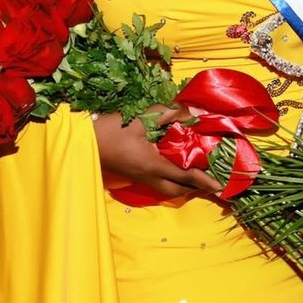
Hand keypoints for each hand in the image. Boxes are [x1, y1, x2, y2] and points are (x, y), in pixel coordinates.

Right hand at [91, 105, 221, 199]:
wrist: (82, 143)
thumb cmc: (110, 131)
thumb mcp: (140, 119)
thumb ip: (166, 114)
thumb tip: (189, 112)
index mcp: (151, 165)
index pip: (184, 175)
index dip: (204, 180)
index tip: (220, 186)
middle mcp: (147, 176)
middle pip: (176, 190)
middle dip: (195, 188)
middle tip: (211, 183)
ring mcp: (138, 178)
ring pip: (166, 189)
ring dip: (183, 185)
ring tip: (198, 177)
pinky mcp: (133, 175)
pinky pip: (157, 183)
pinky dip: (171, 180)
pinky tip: (175, 169)